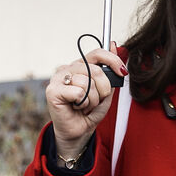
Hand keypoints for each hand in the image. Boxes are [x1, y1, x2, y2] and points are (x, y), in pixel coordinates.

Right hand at [46, 45, 125, 160]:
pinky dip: (83, 103)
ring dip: (93, 99)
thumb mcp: (106, 89)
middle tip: (97, 99)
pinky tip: (76, 107)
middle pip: (96, 69)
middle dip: (104, 89)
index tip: (123, 72)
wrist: (79, 131)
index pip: (97, 53)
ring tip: (85, 105)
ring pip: (87, 82)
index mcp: (80, 65)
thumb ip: (109, 69)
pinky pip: (78, 92)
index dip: (113, 60)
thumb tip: (113, 44)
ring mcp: (58, 78)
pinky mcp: (52, 91)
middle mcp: (67, 68)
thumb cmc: (91, 110)